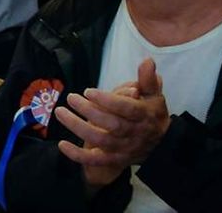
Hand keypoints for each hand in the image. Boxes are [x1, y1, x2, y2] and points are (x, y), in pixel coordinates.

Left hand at [55, 58, 169, 190]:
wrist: (161, 145)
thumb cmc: (152, 114)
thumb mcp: (154, 96)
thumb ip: (148, 79)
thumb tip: (147, 60)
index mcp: (143, 115)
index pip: (126, 109)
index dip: (107, 100)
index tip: (88, 91)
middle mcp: (134, 133)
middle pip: (111, 125)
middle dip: (89, 111)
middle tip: (71, 98)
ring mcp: (124, 148)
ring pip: (101, 141)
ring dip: (79, 128)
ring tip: (61, 112)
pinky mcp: (115, 159)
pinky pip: (96, 161)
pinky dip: (78, 155)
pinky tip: (62, 144)